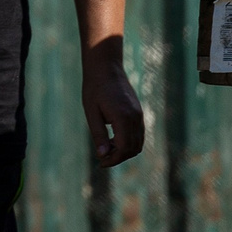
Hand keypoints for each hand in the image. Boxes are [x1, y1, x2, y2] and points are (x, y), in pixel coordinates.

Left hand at [83, 40, 144, 167]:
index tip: (101, 163)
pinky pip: (138, 134)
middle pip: (133, 148)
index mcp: (123, 118)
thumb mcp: (92, 113)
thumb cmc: (94, 89)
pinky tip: (113, 140)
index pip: (124, 148)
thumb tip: (103, 155)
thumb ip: (99, 134)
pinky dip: (128, 142)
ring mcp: (139, 114)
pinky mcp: (138, 112)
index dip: (113, 159)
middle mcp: (135, 117)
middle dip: (119, 157)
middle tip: (102, 159)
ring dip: (124, 151)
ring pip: (138, 143)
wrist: (106, 69)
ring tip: (106, 150)